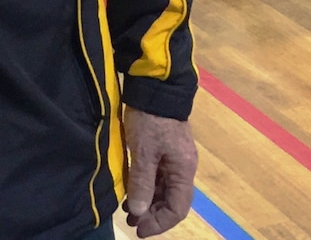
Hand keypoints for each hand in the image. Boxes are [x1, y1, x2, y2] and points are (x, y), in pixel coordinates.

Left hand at [123, 107, 196, 236]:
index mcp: (183, 170)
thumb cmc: (151, 119)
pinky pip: (157, 174)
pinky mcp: (163, 147)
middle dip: (152, 214)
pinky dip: (145, 185)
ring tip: (127, 208)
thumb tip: (139, 211)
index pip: (177, 208)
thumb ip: (142, 182)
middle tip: (130, 220)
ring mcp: (173, 156)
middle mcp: (182, 167)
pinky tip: (131, 187)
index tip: (139, 229)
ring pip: (163, 188)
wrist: (155, 85)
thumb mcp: (144, 151)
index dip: (159, 223)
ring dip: (147, 200)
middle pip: (171, 200)